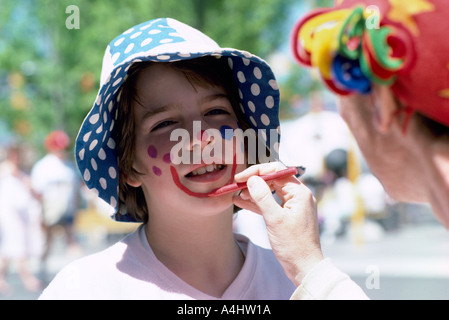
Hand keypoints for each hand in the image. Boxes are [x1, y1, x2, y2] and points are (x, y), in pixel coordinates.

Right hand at [232, 162, 323, 285]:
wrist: (304, 268)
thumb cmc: (294, 246)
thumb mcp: (275, 219)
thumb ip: (262, 197)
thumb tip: (252, 179)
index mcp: (300, 193)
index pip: (277, 172)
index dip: (258, 172)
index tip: (242, 177)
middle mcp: (298, 196)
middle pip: (273, 180)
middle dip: (255, 181)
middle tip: (238, 185)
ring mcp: (293, 206)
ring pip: (271, 192)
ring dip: (254, 192)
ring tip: (238, 194)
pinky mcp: (287, 215)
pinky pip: (271, 204)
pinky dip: (257, 203)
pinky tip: (242, 202)